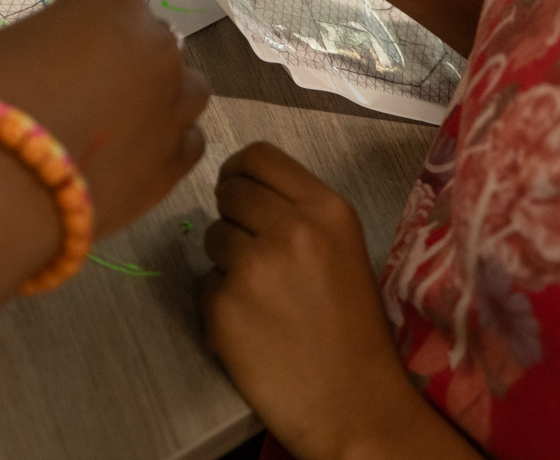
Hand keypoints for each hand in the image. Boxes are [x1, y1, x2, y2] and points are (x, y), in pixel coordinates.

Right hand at [0, 0, 208, 236]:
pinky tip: (127, 159)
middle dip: (118, 62)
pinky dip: (163, 146)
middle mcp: (156, 43)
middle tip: (74, 94)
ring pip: (182, 89)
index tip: (50, 52)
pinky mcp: (178, 159)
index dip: (76, 25)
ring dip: (155, 99)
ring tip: (110, 126)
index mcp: (110, 0)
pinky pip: (185, 141)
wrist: (2, 185)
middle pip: (146, 42)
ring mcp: (175, 103)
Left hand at [203, 143, 460, 459]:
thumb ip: (300, 212)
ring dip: (226, 260)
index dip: (239, 171)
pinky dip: (220, 301)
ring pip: (212, 236)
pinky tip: (253, 326)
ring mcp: (252, 266)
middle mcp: (289, 228)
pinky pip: (205, 283)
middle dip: (231, 215)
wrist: (354, 403)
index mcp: (327, 209)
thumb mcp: (344, 249)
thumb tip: (243, 188)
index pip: (258, 156)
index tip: (236, 188)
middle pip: (229, 191)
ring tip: (263, 295)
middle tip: (252, 249)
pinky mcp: (223, 305)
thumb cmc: (354, 329)